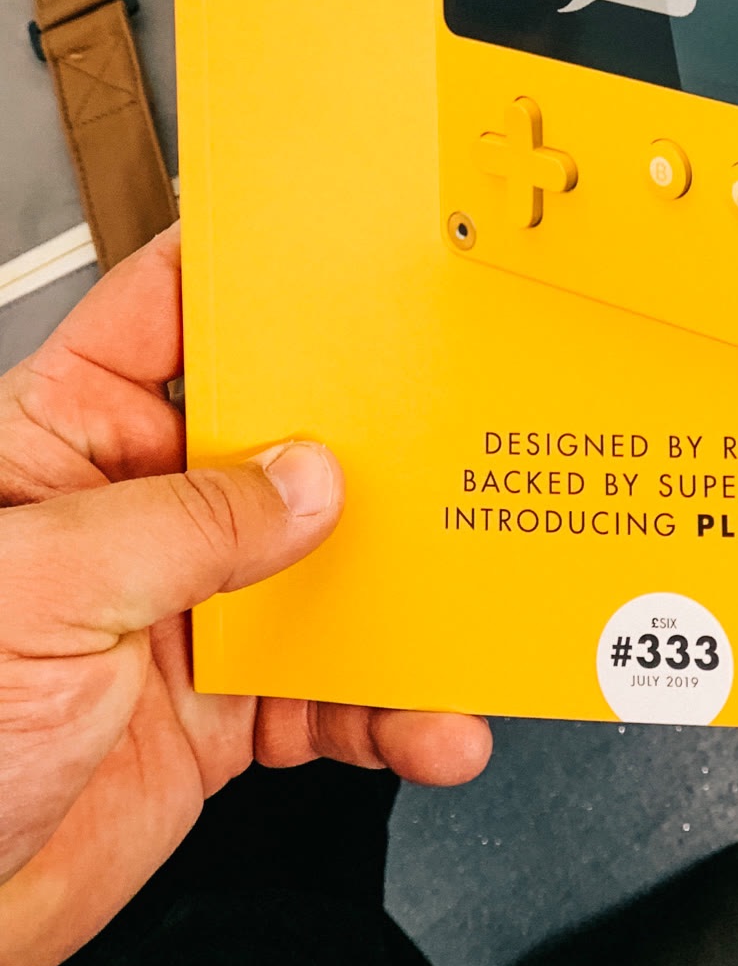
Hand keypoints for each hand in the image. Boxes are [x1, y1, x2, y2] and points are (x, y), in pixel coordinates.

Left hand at [0, 226, 490, 965]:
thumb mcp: (43, 590)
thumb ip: (188, 525)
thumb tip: (308, 482)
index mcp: (62, 443)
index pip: (159, 316)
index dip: (244, 270)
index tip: (333, 245)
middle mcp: (131, 514)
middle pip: (275, 440)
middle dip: (368, 441)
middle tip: (448, 430)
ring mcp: (182, 611)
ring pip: (323, 571)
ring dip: (405, 597)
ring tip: (465, 605)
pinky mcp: (220, 710)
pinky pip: (330, 696)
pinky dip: (393, 713)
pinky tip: (429, 721)